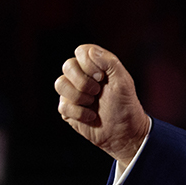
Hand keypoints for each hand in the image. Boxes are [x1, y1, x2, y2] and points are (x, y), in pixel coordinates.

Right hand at [55, 44, 149, 165]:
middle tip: (98, 92)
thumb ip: (110, 62)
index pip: (81, 51)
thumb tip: (89, 51)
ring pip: (60, 84)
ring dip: (80, 97)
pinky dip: (80, 113)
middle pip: (67, 66)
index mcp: (97, 66)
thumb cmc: (126, 106)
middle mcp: (82, 76)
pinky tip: (91, 117)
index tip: (102, 77)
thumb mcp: (124, 82)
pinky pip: (62, 105)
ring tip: (94, 104)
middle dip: (84, 82)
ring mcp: (73, 92)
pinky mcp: (67, 109)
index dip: (89, 63)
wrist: (123, 133)